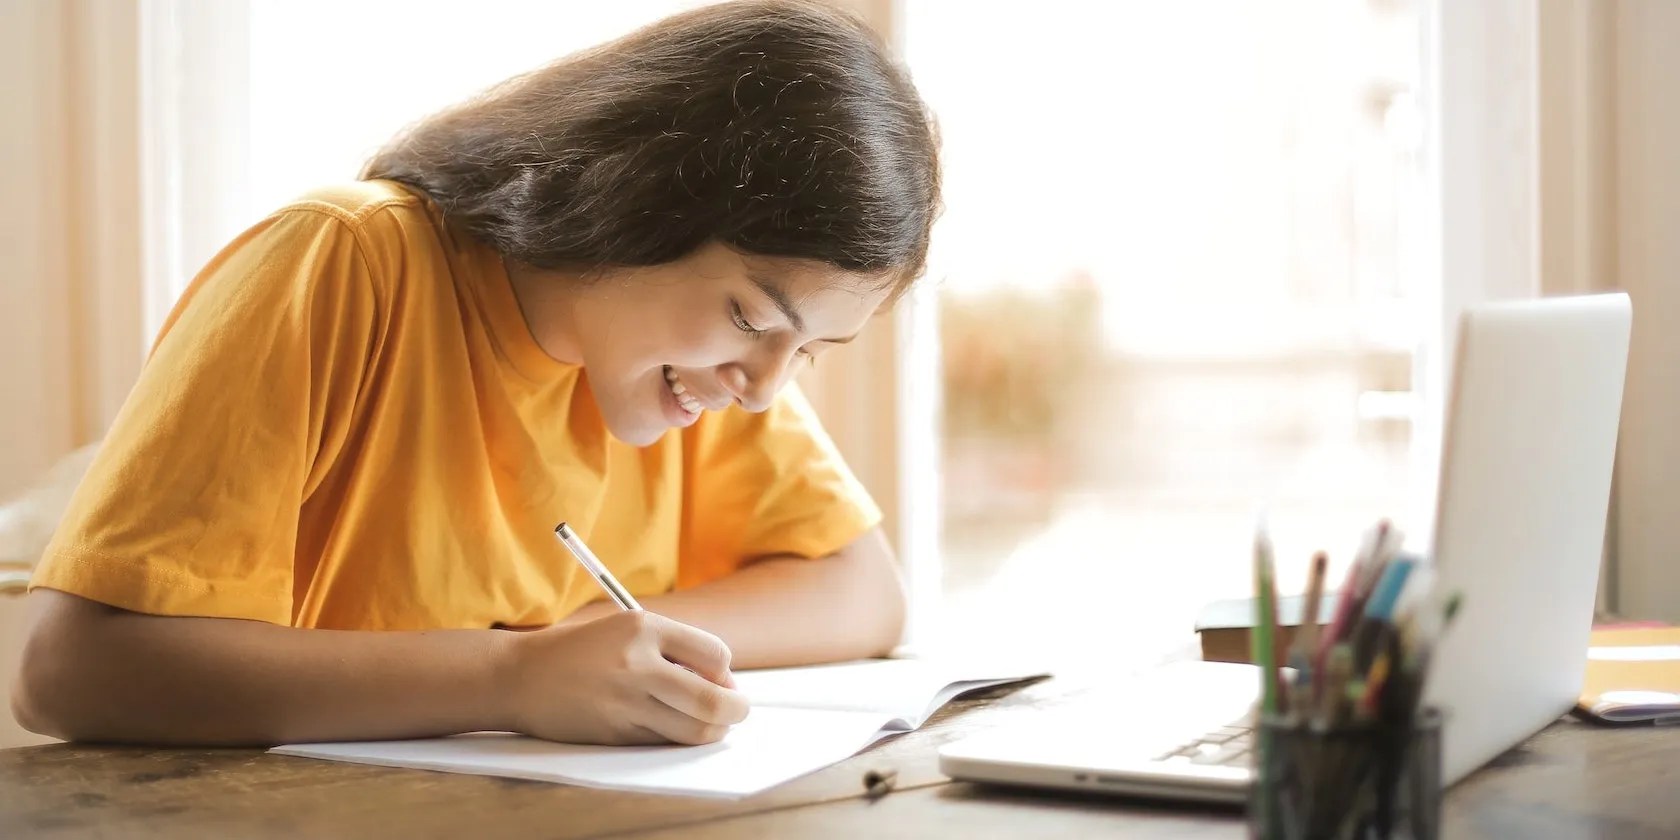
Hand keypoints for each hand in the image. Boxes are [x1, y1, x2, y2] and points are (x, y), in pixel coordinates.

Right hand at [499, 611, 748, 745]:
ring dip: (714, 729)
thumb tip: (724, 682)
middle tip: (737, 709)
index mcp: (643, 627)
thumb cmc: (581, 651)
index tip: (720, 678)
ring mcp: (625, 702)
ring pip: (694, 729)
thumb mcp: (625, 629)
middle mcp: (636, 664)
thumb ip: (673, 649)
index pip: (715, 654)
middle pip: (713, 700)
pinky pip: (664, 741)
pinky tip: (672, 727)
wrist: (520, 676)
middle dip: (736, 709)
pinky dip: (678, 738)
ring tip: (711, 722)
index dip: (725, 671)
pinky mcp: (614, 732)